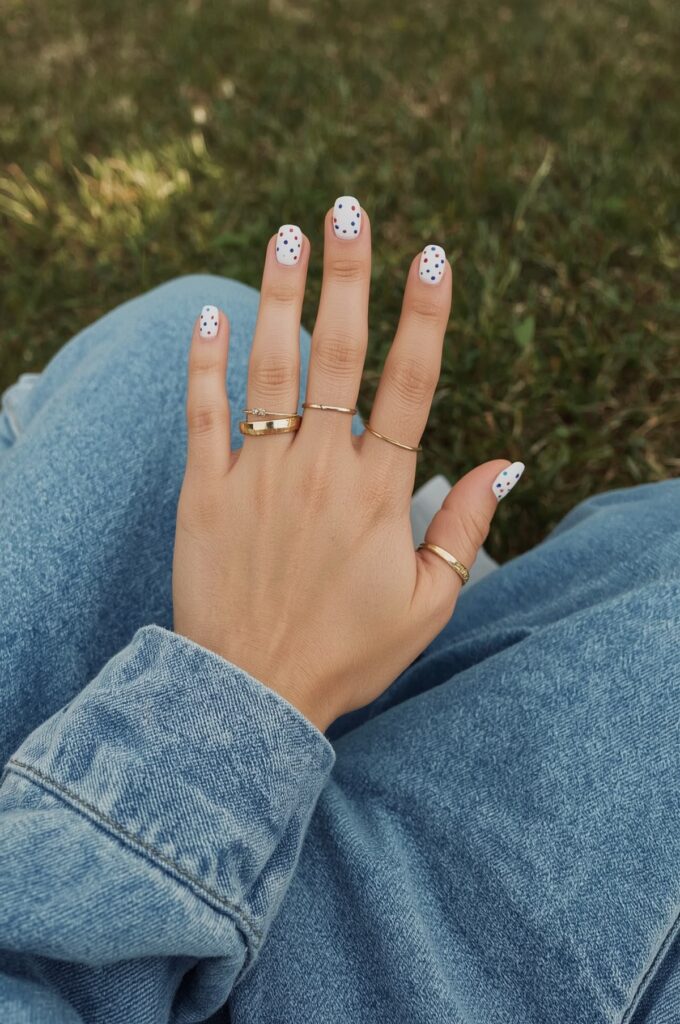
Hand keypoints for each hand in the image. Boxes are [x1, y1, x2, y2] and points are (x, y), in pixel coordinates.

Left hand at [173, 202, 523, 731]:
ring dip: (280, 297)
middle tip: (349, 209)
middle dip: (347, 277)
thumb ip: (464, 528)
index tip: (433, 256)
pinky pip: (202, 415)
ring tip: (287, 233)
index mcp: (378, 494)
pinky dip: (205, 363)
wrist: (251, 695)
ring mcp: (258, 478)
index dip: (425, 317)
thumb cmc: (347, 652)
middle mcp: (319, 471)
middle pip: (337, 356)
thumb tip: (505, 462)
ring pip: (270, 370)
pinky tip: (210, 314)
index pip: (411, 386)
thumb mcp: (428, 603)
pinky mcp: (204, 493)